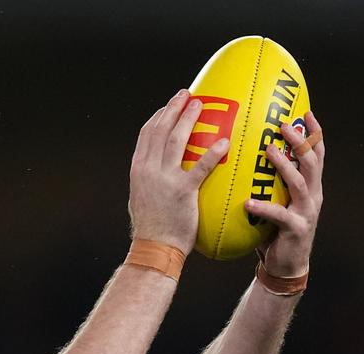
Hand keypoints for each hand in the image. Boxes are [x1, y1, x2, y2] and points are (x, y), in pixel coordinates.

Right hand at [129, 90, 229, 252]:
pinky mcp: (181, 192)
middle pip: (160, 130)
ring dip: (190, 119)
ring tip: (203, 105)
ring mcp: (163, 180)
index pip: (147, 134)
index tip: (171, 104)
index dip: (159, 115)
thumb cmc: (152, 226)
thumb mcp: (142, 197)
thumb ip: (150, 179)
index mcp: (138, 169)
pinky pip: (200, 167)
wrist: (154, 248)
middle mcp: (148, 170)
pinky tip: (225, 143)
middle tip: (189, 94)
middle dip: (174, 108)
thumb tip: (161, 168)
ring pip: (176, 140)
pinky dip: (212, 153)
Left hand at [244, 111, 323, 277]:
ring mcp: (307, 212)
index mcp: (309, 186)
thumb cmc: (273, 231)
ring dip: (285, 164)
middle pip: (312, 161)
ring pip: (299, 182)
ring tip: (269, 151)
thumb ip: (265, 184)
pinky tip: (247, 203)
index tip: (304, 110)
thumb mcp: (273, 202)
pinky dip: (263, 207)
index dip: (313, 132)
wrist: (285, 265)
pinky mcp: (296, 229)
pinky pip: (279, 215)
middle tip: (283, 124)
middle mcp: (312, 195)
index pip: (316, 153)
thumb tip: (239, 161)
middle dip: (300, 140)